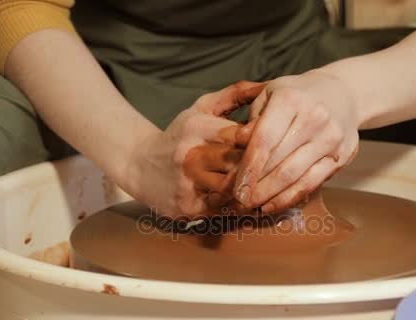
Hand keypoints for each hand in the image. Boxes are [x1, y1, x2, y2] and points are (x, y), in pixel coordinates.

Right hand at [121, 81, 264, 218]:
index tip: (275, 144)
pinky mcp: (188, 206)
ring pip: (234, 188)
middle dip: (259, 166)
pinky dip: (236, 204)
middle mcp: (190, 155)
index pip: (240, 135)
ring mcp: (188, 183)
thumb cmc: (180, 134)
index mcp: (196, 127)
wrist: (137, 165)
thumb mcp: (201, 108)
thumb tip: (268, 84)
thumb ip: (234, 95)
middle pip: (239, 163)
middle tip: (278, 167)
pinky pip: (223, 208)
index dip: (261, 141)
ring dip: (250, 187)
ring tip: (264, 184)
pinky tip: (244, 197)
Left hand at [233, 71, 360, 212]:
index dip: (249, 166)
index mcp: (291, 99)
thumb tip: (238, 143)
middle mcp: (314, 118)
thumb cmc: (297, 95)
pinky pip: (312, 183)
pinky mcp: (341, 156)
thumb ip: (253, 118)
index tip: (235, 187)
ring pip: (295, 176)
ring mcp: (330, 138)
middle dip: (255, 186)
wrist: (343, 93)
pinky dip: (290, 198)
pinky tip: (272, 205)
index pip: (265, 139)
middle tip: (237, 202)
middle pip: (279, 161)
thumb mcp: (270, 94)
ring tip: (251, 206)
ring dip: (270, 196)